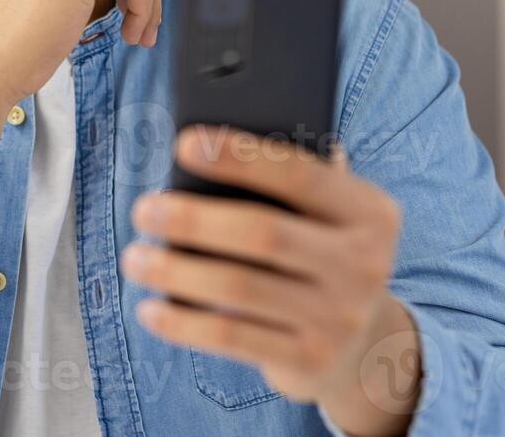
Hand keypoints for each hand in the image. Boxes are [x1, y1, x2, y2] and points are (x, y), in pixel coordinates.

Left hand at [123, 126, 420, 434]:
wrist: (362, 346)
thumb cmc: (319, 255)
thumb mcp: (327, 214)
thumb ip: (291, 178)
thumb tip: (210, 144)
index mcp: (369, 211)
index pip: (300, 174)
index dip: (240, 157)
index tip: (184, 143)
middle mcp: (364, 264)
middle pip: (263, 232)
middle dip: (194, 219)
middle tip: (144, 209)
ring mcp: (339, 318)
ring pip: (239, 288)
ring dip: (174, 272)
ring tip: (135, 258)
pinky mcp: (310, 361)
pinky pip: (232, 338)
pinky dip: (182, 324)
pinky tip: (150, 310)